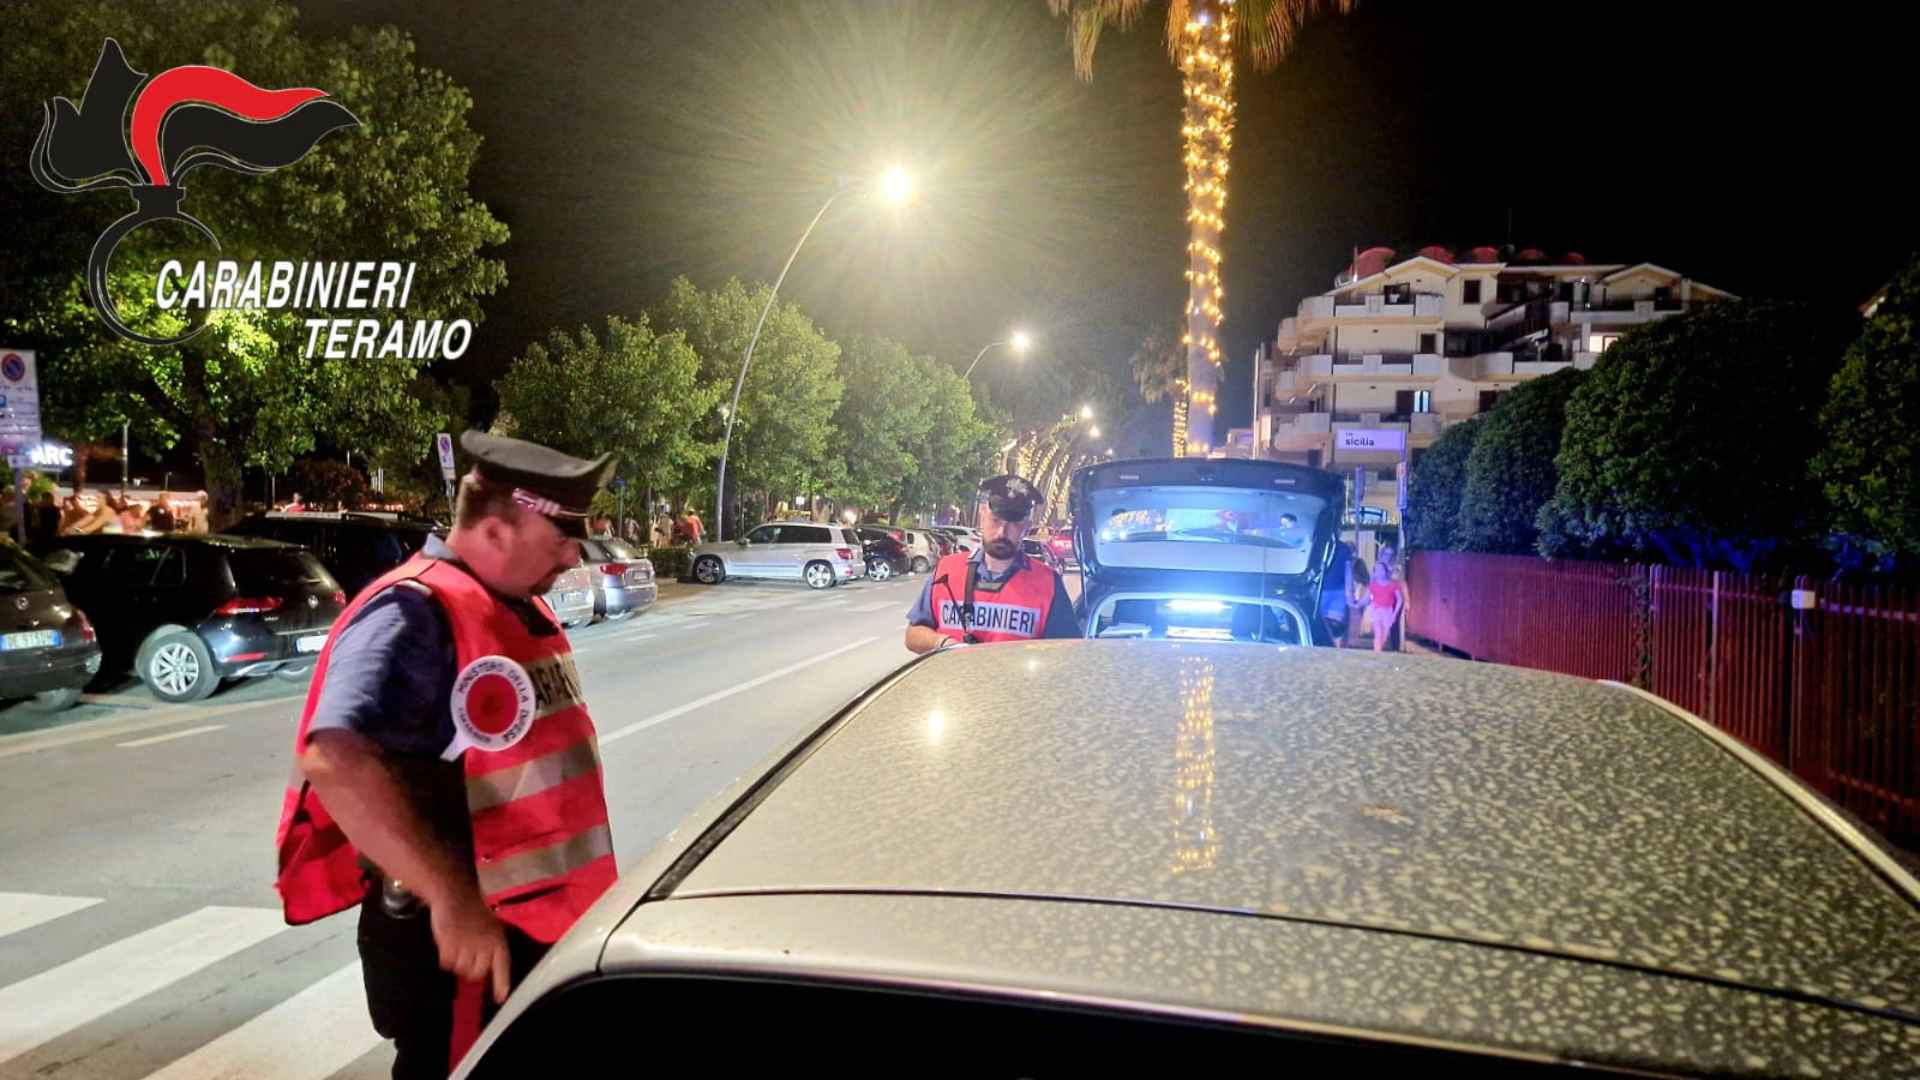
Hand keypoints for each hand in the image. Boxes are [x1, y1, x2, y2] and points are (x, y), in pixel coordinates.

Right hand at [430, 888, 511, 1004]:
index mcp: (498, 940)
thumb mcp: (491, 929)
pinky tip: (449, 943)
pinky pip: (447, 963)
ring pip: (460, 969)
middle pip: (477, 973)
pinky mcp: (450, 942)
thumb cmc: (474, 914)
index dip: (502, 984)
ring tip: (459, 944)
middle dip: (470, 969)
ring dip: (457, 962)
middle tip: (467, 956)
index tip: (500, 999)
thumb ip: (491, 950)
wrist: (456, 894)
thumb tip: (488, 974)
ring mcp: (467, 944)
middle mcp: (485, 943)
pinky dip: (446, 957)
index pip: (502, 966)